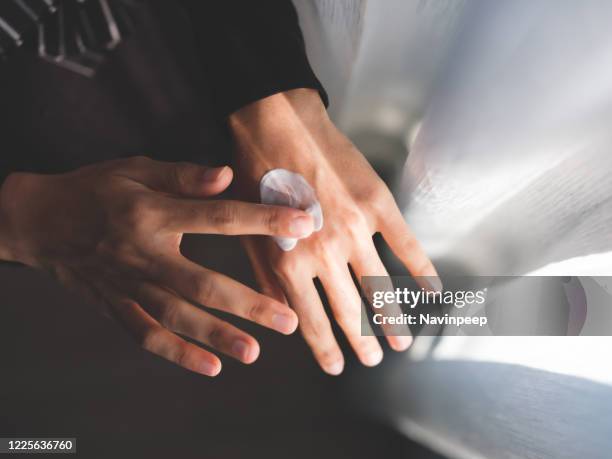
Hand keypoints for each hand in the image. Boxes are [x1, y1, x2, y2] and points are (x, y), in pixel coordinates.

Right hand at [0, 157, 314, 375]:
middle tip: (288, 319)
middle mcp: (143, 254)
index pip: (219, 218)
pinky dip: (177, 354)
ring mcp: (128, 285)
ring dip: (216, 336)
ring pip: (177, 316)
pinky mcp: (116, 306)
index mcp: (153, 214)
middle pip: (202, 283)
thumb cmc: (95, 189)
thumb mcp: (136, 169)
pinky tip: (211, 366)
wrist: (39, 220)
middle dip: (248, 303)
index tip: (304, 225)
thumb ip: (183, 175)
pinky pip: (147, 335)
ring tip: (255, 352)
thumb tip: (228, 175)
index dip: (264, 220)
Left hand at [229, 89, 439, 374]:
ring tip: (401, 343)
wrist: (276, 121)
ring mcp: (355, 229)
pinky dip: (421, 272)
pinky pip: (407, 246)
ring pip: (380, 287)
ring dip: (392, 321)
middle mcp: (325, 253)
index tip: (335, 368)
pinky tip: (432, 293)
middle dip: (361, 342)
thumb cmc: (253, 174)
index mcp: (289, 262)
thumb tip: (282, 314)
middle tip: (372, 361)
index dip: (325, 348)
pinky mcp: (377, 204)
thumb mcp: (247, 231)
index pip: (312, 320)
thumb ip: (265, 276)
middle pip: (350, 310)